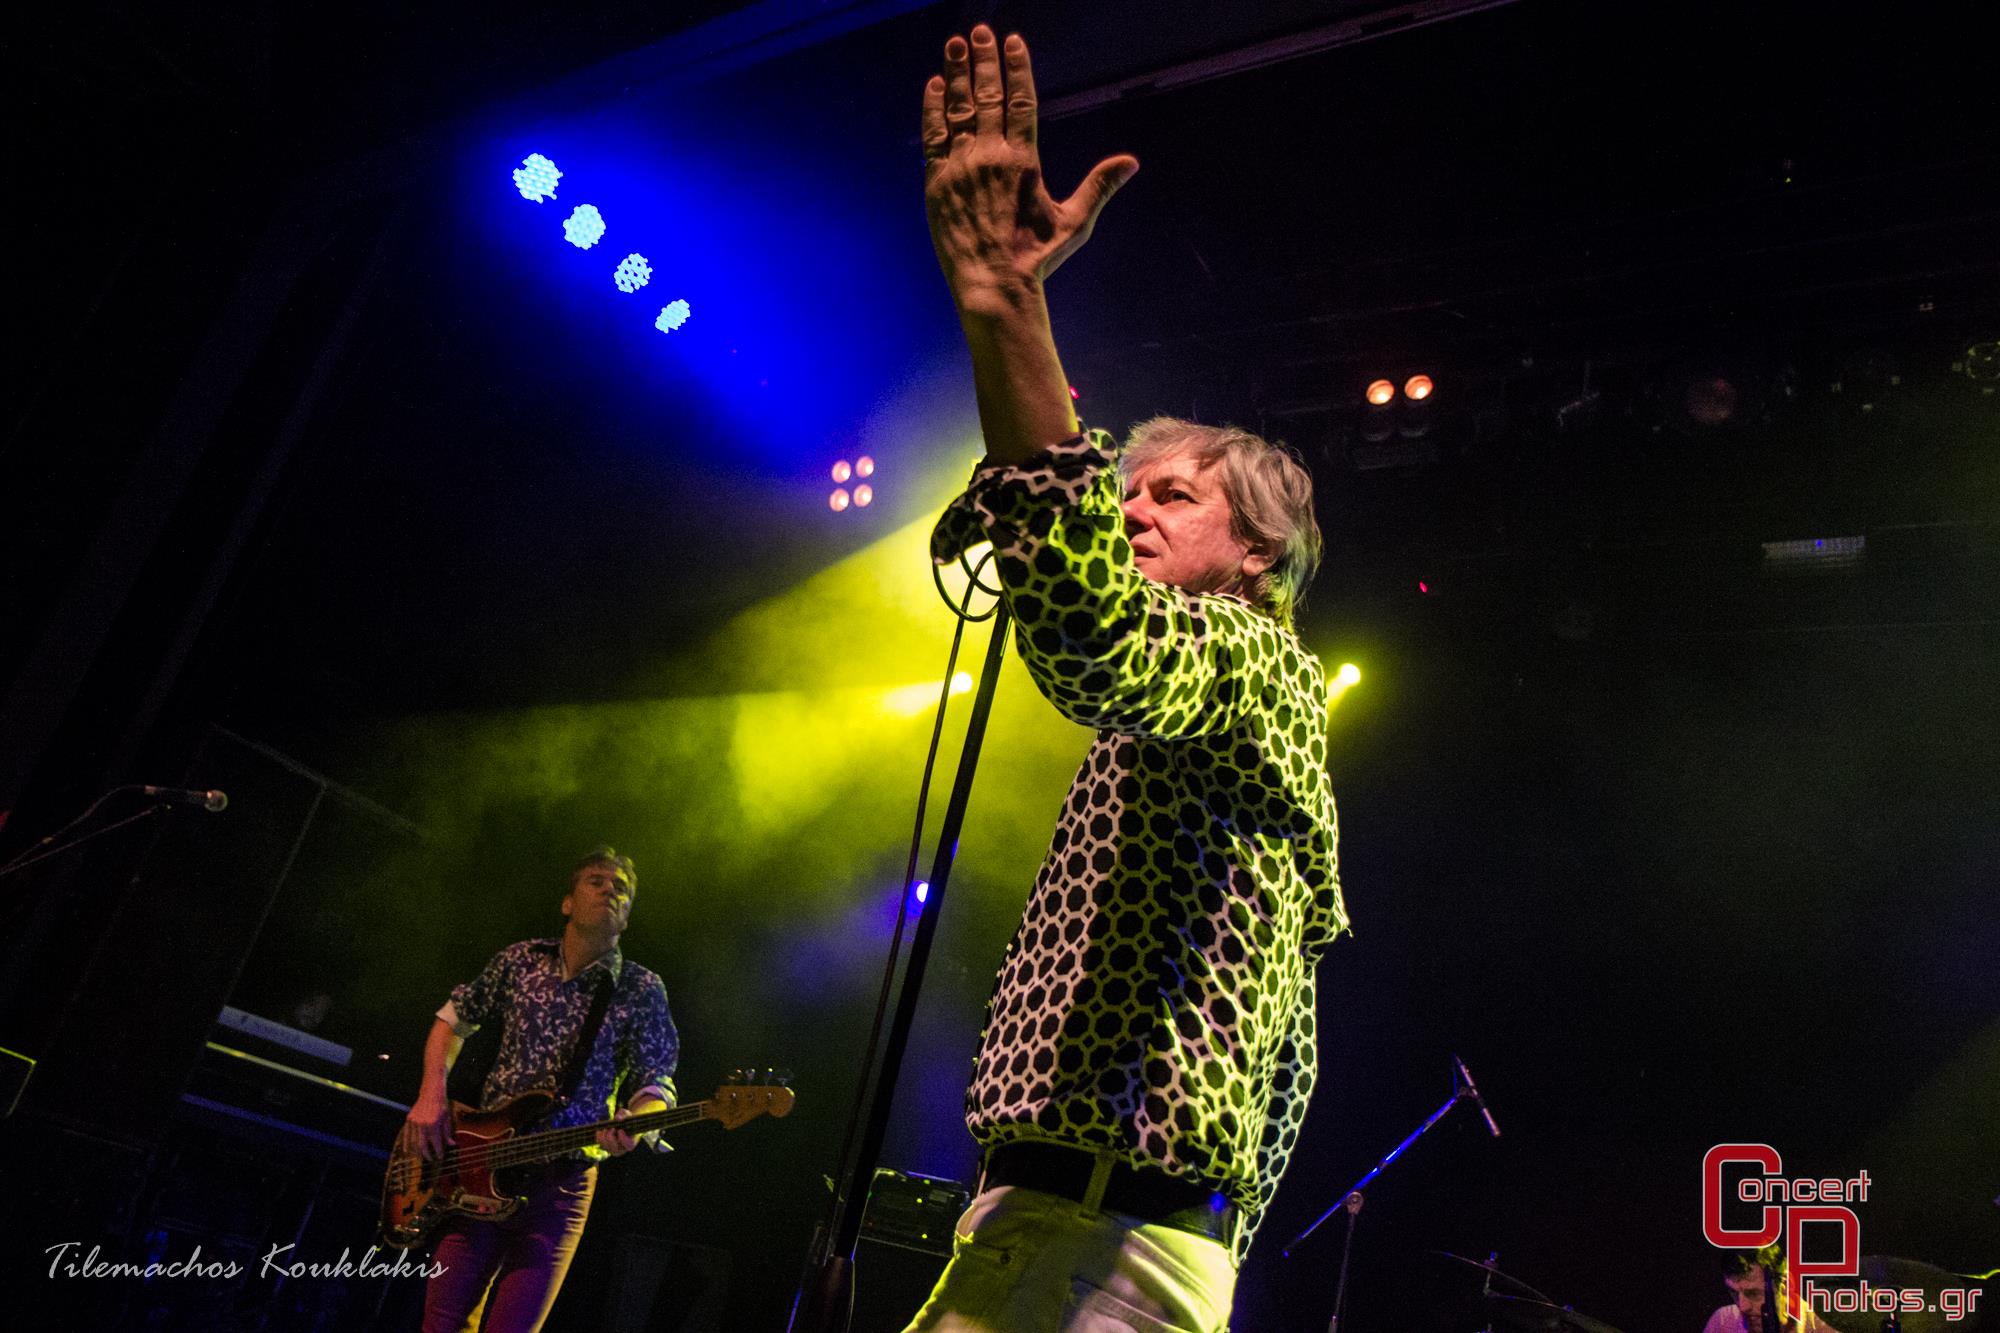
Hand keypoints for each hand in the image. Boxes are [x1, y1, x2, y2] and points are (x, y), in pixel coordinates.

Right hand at [400, 1088, 453, 1160]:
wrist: (431, 1092)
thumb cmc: (441, 1105)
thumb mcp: (447, 1118)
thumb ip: (447, 1132)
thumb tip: (451, 1145)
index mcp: (433, 1124)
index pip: (435, 1142)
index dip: (438, 1151)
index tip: (440, 1157)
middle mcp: (422, 1124)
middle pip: (422, 1145)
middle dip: (427, 1155)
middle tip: (431, 1160)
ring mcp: (413, 1122)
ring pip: (413, 1142)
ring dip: (417, 1152)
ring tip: (421, 1157)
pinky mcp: (408, 1120)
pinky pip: (406, 1135)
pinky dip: (406, 1144)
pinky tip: (407, 1151)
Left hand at [596, 1102, 666, 1156]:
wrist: (627, 1125)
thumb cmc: (631, 1120)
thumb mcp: (630, 1115)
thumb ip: (626, 1115)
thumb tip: (619, 1117)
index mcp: (632, 1142)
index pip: (628, 1146)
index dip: (623, 1139)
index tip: (619, 1130)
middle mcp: (623, 1148)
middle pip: (616, 1150)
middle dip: (611, 1139)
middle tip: (611, 1129)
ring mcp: (614, 1148)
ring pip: (608, 1149)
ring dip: (604, 1139)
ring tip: (604, 1129)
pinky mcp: (607, 1145)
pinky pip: (601, 1145)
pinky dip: (599, 1138)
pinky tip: (599, 1131)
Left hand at [922, 26, 1137, 313]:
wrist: (992, 284)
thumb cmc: (1036, 257)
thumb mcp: (1075, 222)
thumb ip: (1099, 186)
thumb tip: (1131, 162)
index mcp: (1024, 161)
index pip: (1021, 102)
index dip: (1017, 69)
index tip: (1012, 41)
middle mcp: (991, 156)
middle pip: (988, 96)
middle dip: (985, 61)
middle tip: (980, 31)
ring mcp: (961, 167)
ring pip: (958, 109)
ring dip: (956, 74)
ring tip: (955, 44)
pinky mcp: (937, 182)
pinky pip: (933, 136)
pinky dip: (933, 110)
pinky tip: (934, 87)